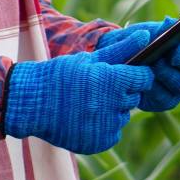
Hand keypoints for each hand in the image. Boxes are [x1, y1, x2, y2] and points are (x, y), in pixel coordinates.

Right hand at [1, 31, 155, 153]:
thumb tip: (147, 36)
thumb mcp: (90, 58)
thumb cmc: (61, 75)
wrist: (32, 103)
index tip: (126, 74)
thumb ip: (122, 49)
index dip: (137, 75)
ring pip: (123, 116)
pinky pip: (113, 133)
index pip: (144, 78)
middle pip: (134, 97)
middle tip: (101, 88)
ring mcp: (105, 126)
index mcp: (112, 80)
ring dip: (114, 110)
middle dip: (123, 91)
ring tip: (90, 103)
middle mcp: (112, 105)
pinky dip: (105, 127)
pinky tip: (86, 117)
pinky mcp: (99, 143)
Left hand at [98, 18, 179, 111]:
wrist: (119, 62)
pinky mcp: (166, 101)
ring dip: (168, 73)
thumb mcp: (146, 32)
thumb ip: (159, 29)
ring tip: (156, 65)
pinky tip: (147, 80)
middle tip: (172, 54)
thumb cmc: (138, 43)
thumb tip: (168, 23)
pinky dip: (156, 88)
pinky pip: (165, 96)